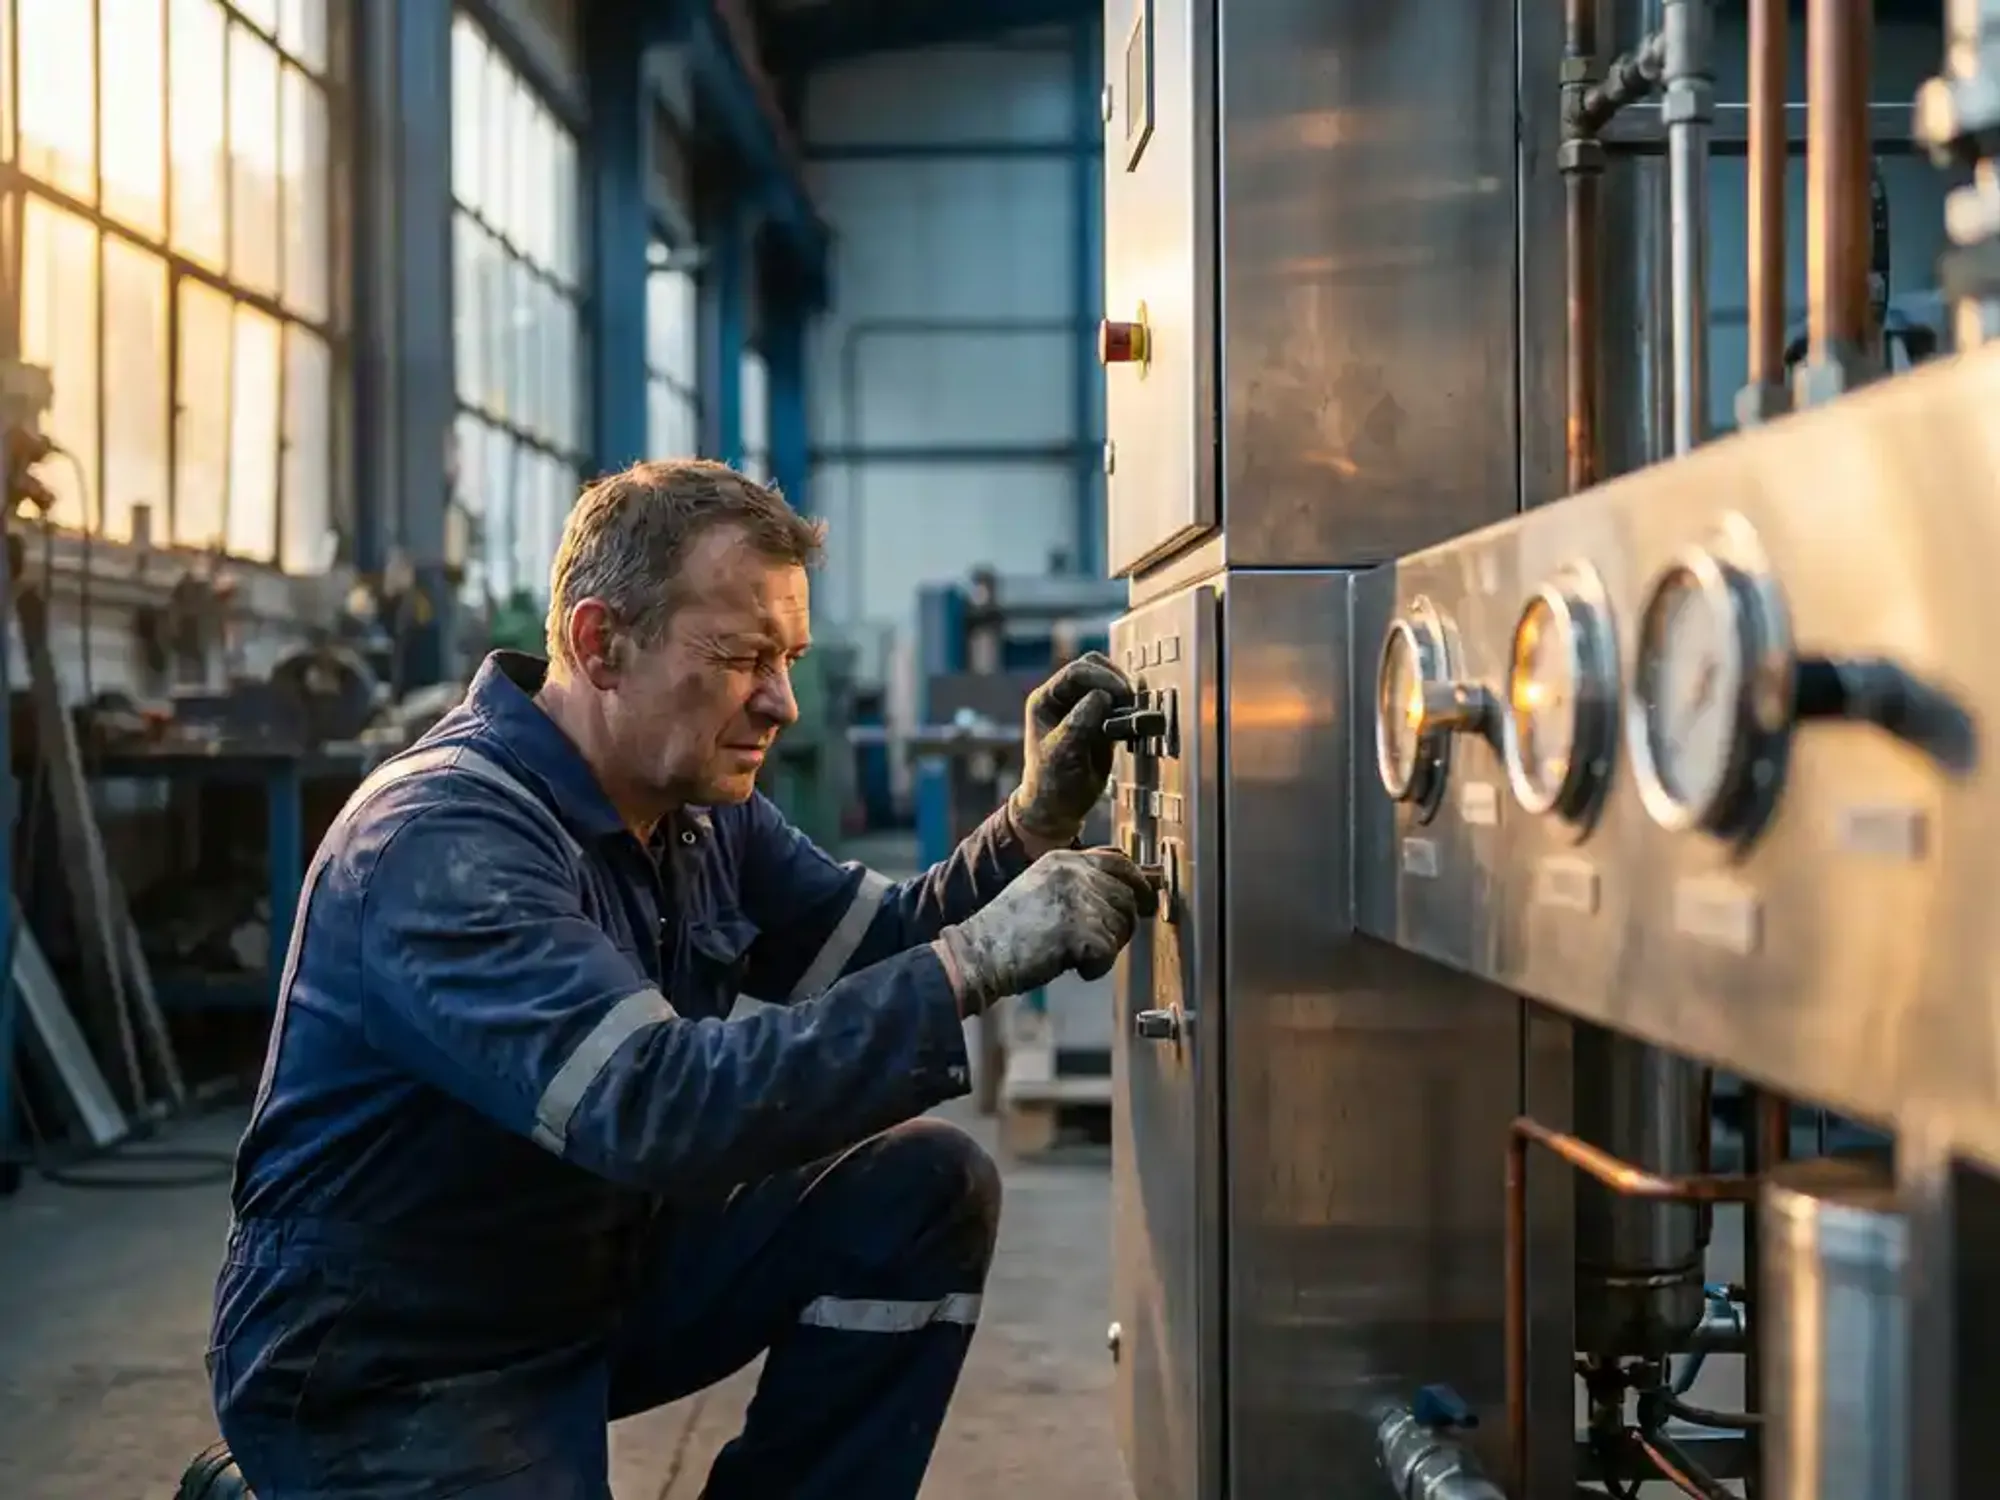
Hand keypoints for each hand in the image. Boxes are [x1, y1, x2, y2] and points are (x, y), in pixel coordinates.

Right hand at [934, 848, 1156, 1014]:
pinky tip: (1072, 967)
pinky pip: (1107, 956)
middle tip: (1098, 944)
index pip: (1119, 861)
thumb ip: (1080, 883)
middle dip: (1121, 926)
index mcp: (1064, 859)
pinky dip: (1094, 968)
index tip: (1146, 901)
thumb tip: (1130, 894)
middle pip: (1127, 898)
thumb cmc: (1008, 929)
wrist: (977, 953)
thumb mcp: (1042, 888)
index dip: (1138, 882)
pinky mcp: (1079, 931)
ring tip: (1073, 954)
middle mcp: (1073, 873)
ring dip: (1105, 949)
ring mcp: (1077, 900)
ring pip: (1121, 929)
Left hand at [1009, 652, 1134, 842]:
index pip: (1075, 672)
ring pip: (1108, 681)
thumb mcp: (1063, 754)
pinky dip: (1129, 709)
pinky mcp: (1099, 720)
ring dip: (1124, 694)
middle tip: (1128, 703)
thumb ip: (1081, 723)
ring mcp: (1081, 707)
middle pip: (1093, 667)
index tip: (1121, 696)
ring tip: (1131, 716)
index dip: (1101, 679)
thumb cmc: (1052, 783)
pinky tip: (1133, 725)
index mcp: (1045, 700)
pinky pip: (1118, 703)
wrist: (1058, 808)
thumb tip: (1102, 696)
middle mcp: (1062, 698)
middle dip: (1114, 681)